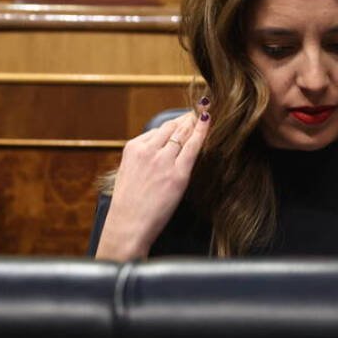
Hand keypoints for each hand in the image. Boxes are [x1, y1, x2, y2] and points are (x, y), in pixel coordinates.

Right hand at [94, 98, 211, 260]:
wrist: (128, 225)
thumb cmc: (129, 205)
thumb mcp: (128, 173)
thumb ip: (143, 158)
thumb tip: (161, 149)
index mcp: (133, 148)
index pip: (158, 130)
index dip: (174, 125)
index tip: (184, 119)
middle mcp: (148, 150)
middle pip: (172, 128)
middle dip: (186, 119)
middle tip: (198, 112)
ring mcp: (163, 161)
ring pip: (183, 133)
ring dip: (194, 122)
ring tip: (205, 114)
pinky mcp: (178, 174)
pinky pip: (193, 147)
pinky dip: (202, 131)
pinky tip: (208, 121)